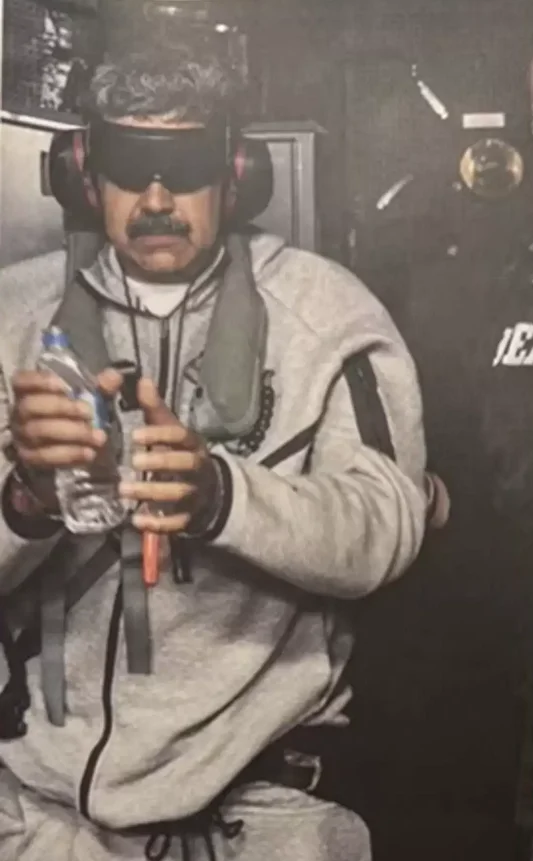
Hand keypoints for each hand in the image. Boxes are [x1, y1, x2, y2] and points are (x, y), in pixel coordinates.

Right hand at [9, 367, 121, 508]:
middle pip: (31, 406)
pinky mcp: (28, 457)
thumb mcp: (89, 398)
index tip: (65, 387)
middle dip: (62, 408)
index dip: (40, 381)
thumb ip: (100, 387)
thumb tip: (114, 376)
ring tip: (97, 438)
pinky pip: (44, 457)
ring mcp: (21, 436)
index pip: (22, 380)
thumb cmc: (76, 414)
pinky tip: (89, 453)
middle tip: (89, 414)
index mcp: (28, 391)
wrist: (68, 447)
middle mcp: (19, 412)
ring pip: (39, 432)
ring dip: (71, 434)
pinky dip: (68, 455)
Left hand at [120, 378, 219, 533]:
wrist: (209, 491)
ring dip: (152, 492)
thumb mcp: (169, 430)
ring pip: (179, 493)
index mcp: (193, 444)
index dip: (160, 435)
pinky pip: (177, 522)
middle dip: (160, 462)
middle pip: (184, 464)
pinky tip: (137, 520)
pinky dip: (158, 523)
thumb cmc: (180, 454)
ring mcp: (196, 494)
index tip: (135, 436)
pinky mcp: (190, 517)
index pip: (181, 436)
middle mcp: (199, 467)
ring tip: (124, 491)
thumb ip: (154, 409)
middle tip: (132, 461)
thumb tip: (142, 380)